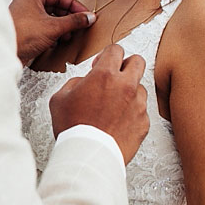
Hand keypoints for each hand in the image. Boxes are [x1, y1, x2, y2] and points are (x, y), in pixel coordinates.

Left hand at [8, 0, 95, 64]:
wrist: (5, 54)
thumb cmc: (22, 35)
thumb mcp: (53, 27)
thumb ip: (73, 21)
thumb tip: (88, 17)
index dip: (75, 6)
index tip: (86, 15)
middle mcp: (27, 4)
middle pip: (55, 8)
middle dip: (68, 18)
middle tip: (80, 26)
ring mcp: (25, 17)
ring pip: (50, 19)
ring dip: (62, 27)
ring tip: (69, 36)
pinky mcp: (25, 30)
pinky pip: (44, 28)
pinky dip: (53, 34)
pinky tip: (58, 41)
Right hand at [48, 45, 148, 163]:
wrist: (88, 155)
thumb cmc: (73, 128)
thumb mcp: (60, 98)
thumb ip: (75, 83)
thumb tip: (84, 82)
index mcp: (105, 75)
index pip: (116, 50)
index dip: (107, 55)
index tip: (100, 65)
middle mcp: (125, 86)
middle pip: (138, 61)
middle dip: (127, 65)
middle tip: (115, 76)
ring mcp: (137, 105)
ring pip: (140, 88)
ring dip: (129, 92)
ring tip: (113, 106)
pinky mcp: (143, 123)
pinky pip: (141, 111)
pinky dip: (131, 114)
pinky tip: (117, 122)